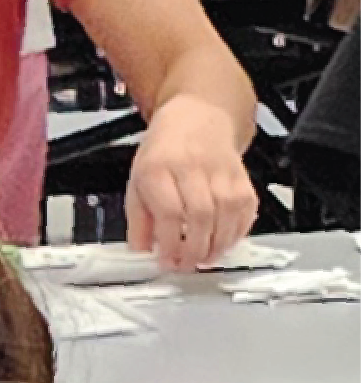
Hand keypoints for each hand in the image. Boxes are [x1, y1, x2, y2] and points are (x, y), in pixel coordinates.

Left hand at [126, 96, 257, 269]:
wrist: (198, 117)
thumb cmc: (164, 153)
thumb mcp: (136, 183)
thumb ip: (138, 220)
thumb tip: (142, 250)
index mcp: (159, 169)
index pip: (169, 211)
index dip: (170, 242)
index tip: (167, 260)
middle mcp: (192, 167)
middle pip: (201, 214)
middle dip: (195, 248)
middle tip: (187, 265)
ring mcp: (221, 169)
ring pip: (227, 212)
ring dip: (218, 243)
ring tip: (205, 258)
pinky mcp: (241, 174)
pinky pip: (246, 206)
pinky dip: (238, 230)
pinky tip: (225, 242)